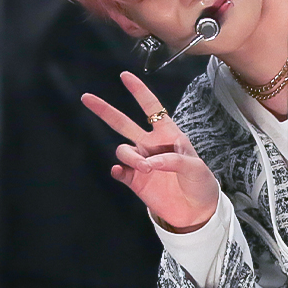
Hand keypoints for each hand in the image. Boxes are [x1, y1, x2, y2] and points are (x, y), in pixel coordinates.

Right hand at [80, 72, 220, 231]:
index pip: (152, 108)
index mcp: (168, 134)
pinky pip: (120, 171)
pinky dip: (118, 170)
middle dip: (105, 111)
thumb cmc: (201, 183)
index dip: (139, 91)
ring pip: (122, 150)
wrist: (197, 212)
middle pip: (123, 123)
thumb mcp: (195, 167)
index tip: (125, 76)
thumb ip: (173, 160)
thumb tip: (149, 162)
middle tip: (86, 98)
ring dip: (130, 156)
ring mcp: (141, 163)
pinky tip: (120, 171)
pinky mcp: (135, 181)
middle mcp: (151, 145)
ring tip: (146, 169)